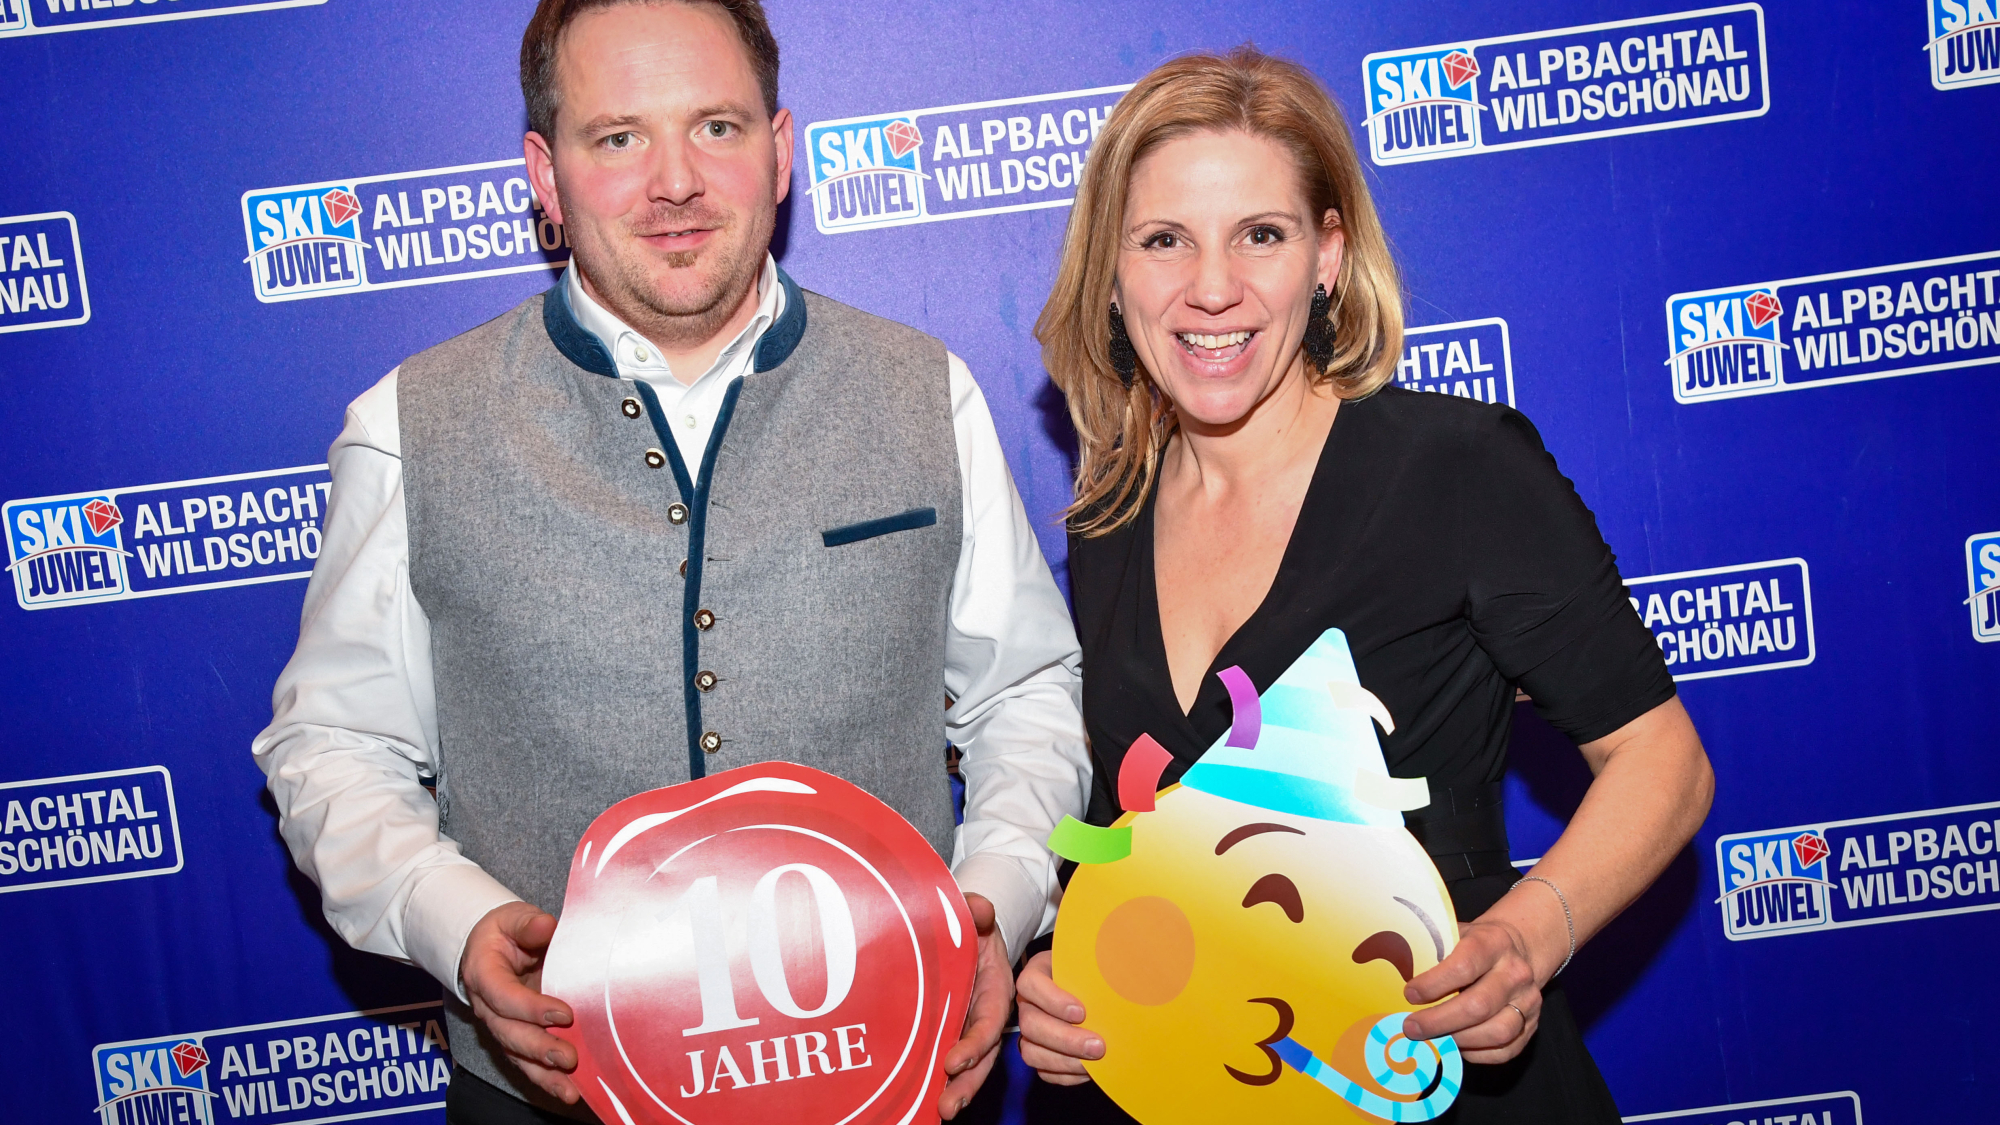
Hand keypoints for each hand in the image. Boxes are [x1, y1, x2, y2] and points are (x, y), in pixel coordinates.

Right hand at [460, 901, 578, 1102]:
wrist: (489, 945)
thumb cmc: (504, 931)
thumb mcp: (512, 918)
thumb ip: (527, 924)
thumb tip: (545, 926)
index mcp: (483, 974)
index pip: (504, 996)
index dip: (531, 1008)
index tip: (565, 1013)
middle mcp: (487, 1006)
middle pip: (509, 1033)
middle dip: (539, 1048)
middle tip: (569, 1057)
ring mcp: (500, 1025)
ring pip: (517, 1055)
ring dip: (544, 1074)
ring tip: (569, 1091)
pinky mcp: (515, 1036)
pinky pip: (527, 1061)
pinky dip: (546, 1078)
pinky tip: (569, 1091)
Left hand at [938, 894, 1012, 1118]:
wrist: (964, 933)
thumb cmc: (970, 926)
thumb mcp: (973, 914)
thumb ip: (975, 910)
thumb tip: (980, 907)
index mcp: (995, 989)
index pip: (989, 1020)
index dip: (975, 1042)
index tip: (954, 1059)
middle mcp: (983, 1014)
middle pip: (981, 1055)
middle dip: (967, 1081)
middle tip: (948, 1104)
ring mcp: (966, 1027)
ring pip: (967, 1064)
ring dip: (954, 1088)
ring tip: (940, 1111)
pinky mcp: (947, 1033)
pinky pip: (945, 1058)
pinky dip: (937, 1080)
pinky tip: (921, 1100)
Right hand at [1015, 950, 1101, 1084]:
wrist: (1100, 991)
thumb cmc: (1097, 973)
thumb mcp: (1098, 962)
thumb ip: (1104, 966)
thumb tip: (1124, 977)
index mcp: (1038, 973)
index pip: (1029, 984)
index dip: (1052, 1000)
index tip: (1082, 1012)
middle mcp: (1029, 1003)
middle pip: (1030, 1024)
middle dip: (1065, 1039)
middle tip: (1098, 1046)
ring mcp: (1031, 1030)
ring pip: (1031, 1051)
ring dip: (1064, 1061)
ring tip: (1094, 1062)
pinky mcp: (1039, 1052)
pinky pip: (1043, 1071)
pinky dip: (1067, 1074)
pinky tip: (1089, 1071)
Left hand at [1399, 919, 1541, 1063]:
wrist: (1517, 948)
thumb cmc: (1474, 944)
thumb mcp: (1454, 935)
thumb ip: (1432, 953)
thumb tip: (1395, 979)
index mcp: (1493, 943)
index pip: (1464, 966)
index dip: (1433, 984)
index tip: (1409, 995)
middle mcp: (1515, 973)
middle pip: (1478, 1006)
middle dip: (1438, 1021)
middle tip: (1411, 1028)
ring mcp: (1528, 1001)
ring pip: (1496, 1032)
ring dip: (1458, 1040)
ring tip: (1432, 1039)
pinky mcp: (1532, 1026)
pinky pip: (1505, 1050)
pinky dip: (1477, 1053)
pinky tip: (1456, 1045)